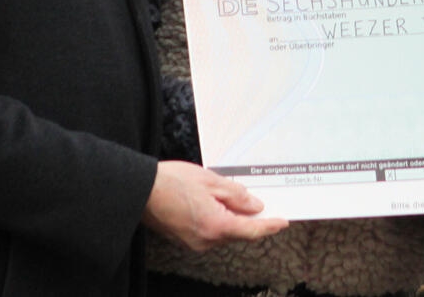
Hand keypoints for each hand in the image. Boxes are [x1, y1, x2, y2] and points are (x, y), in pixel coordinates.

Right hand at [141, 160, 287, 251]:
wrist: (141, 191)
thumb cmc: (172, 182)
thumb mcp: (211, 181)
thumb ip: (236, 195)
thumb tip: (254, 206)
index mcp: (216, 226)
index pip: (251, 230)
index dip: (269, 226)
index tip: (283, 222)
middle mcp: (206, 241)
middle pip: (238, 233)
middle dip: (250, 219)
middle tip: (263, 202)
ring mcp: (194, 243)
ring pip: (224, 232)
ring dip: (233, 219)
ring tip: (235, 198)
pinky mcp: (185, 240)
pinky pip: (210, 232)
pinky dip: (218, 221)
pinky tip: (217, 204)